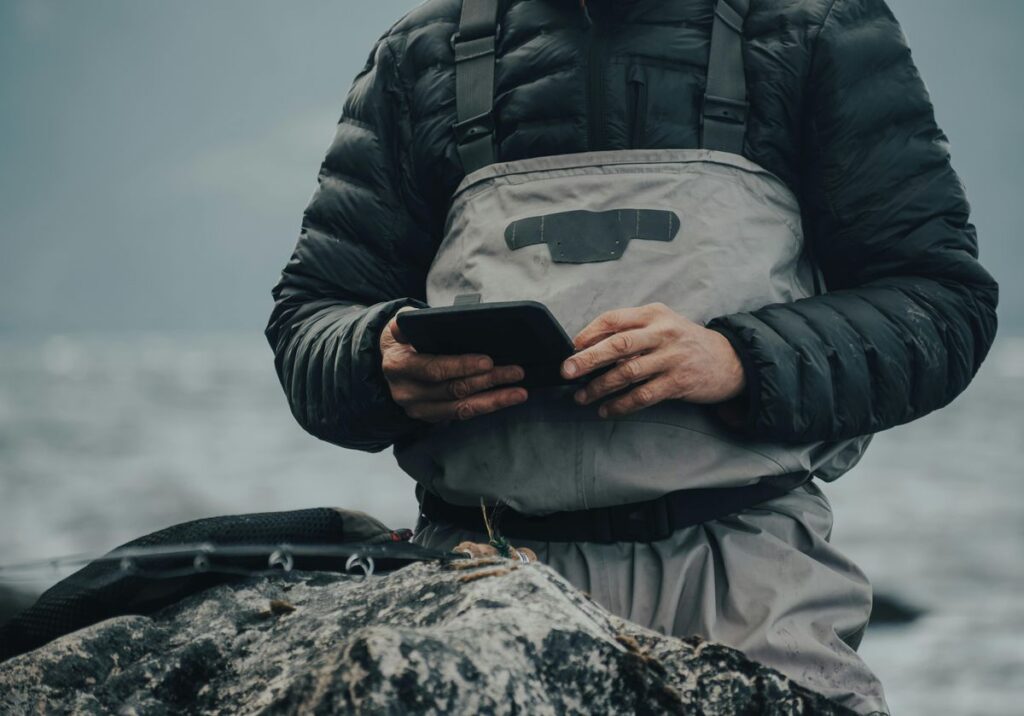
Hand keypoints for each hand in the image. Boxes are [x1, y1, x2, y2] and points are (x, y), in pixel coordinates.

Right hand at [380, 307, 527, 422]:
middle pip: (453, 390)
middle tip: (515, 371)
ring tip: (519, 392)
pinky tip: (506, 399)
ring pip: (462, 408)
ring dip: (494, 400)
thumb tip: (414, 318)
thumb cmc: (403, 340)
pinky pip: (463, 414)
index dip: (462, 366)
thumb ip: (406, 322)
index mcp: (398, 366)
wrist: (389, 363)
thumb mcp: (398, 326)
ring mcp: (419, 409)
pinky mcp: (432, 417)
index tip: (488, 361)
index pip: (434, 369)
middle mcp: (407, 392)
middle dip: (487, 381)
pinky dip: (487, 406)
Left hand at [561, 303, 744, 417]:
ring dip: (599, 387)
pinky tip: (607, 410)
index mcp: (653, 315)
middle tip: (566, 371)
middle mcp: (662, 333)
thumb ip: (631, 331)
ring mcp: (671, 358)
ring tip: (582, 397)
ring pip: (627, 373)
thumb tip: (589, 345)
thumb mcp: (661, 324)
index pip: (614, 319)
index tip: (570, 347)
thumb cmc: (685, 342)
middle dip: (588, 359)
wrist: (729, 360)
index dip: (588, 333)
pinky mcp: (678, 382)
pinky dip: (621, 405)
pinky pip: (643, 396)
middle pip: (618, 344)